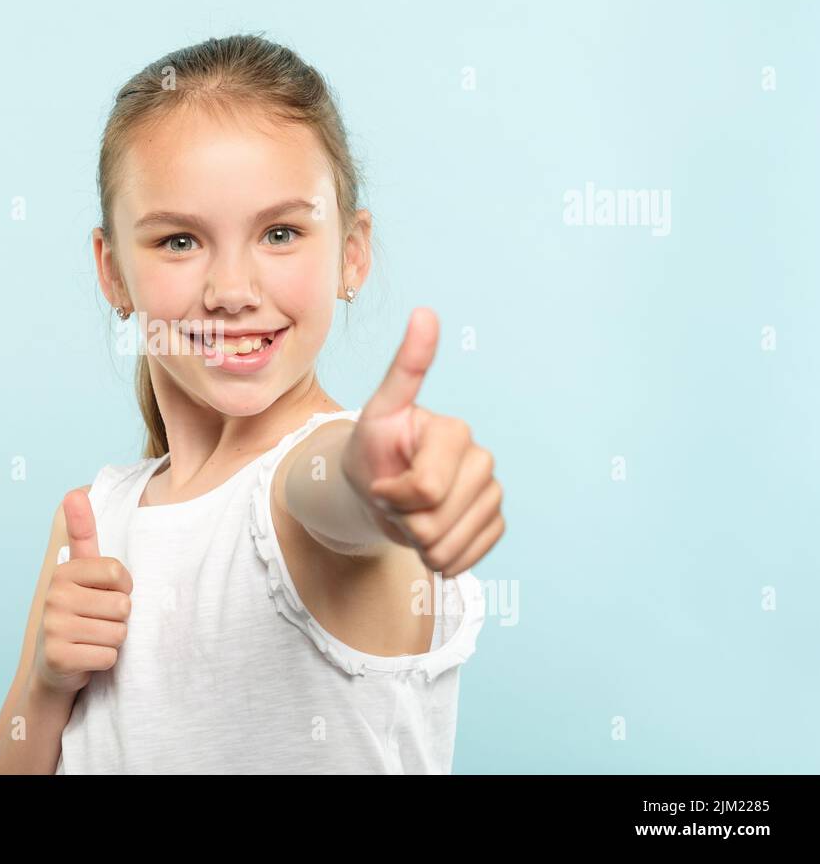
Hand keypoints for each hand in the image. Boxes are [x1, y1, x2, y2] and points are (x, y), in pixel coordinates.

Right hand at [30, 489, 133, 695]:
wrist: (54, 668)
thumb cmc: (79, 614)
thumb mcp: (82, 573)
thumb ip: (83, 533)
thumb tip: (73, 493)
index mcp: (64, 571)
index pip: (118, 573)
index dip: (122, 588)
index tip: (106, 596)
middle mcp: (54, 595)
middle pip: (122, 605)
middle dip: (118, 619)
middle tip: (97, 623)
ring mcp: (53, 627)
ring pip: (118, 632)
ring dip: (113, 641)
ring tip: (92, 640)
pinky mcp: (58, 657)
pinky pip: (108, 657)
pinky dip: (105, 662)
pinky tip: (87, 658)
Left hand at [341, 307, 503, 576]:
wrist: (376, 488)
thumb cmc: (373, 448)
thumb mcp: (377, 412)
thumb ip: (405, 369)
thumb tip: (426, 312)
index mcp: (455, 432)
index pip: (423, 489)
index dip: (391, 495)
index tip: (381, 480)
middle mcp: (481, 459)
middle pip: (434, 523)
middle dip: (402, 520)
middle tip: (392, 498)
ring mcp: (492, 492)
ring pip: (448, 546)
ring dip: (417, 541)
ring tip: (408, 513)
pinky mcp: (495, 522)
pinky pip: (467, 558)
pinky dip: (439, 557)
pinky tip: (429, 534)